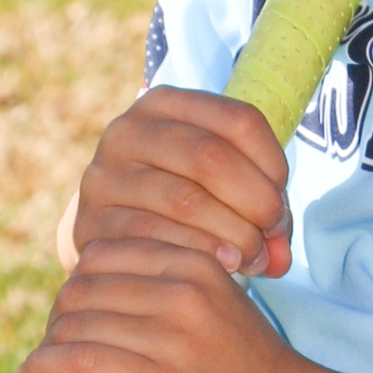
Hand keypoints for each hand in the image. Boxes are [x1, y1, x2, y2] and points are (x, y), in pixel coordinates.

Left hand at [19, 237, 311, 372]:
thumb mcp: (226, 308)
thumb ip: (187, 291)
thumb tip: (125, 294)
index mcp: (197, 265)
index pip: (104, 253)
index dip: (77, 284)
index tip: (73, 316)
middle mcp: (182, 291)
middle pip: (82, 288)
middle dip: (58, 318)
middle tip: (57, 348)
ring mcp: (170, 337)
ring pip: (75, 325)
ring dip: (48, 347)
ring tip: (45, 368)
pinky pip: (78, 361)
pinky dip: (45, 367)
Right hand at [72, 87, 291, 279]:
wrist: (115, 234)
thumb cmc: (186, 201)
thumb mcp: (224, 185)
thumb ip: (263, 208)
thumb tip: (280, 256)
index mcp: (165, 103)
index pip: (240, 120)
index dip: (274, 165)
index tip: (281, 203)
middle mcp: (127, 131)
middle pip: (211, 157)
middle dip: (256, 202)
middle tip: (271, 236)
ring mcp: (104, 176)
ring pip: (185, 200)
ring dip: (232, 235)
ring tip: (254, 259)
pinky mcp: (91, 222)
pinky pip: (156, 239)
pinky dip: (198, 255)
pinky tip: (221, 268)